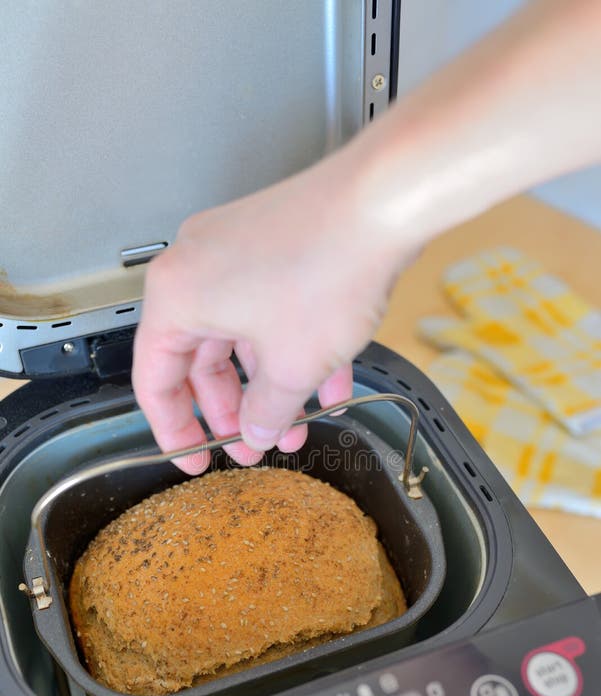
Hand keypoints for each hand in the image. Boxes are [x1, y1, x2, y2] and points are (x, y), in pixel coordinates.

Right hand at [132, 147, 410, 473]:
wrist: (383, 201)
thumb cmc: (328, 268)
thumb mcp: (291, 366)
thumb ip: (264, 413)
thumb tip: (253, 434)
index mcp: (176, 295)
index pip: (155, 378)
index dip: (173, 429)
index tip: (192, 458)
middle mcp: (195, 266)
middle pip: (199, 358)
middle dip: (232, 411)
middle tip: (251, 446)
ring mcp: (234, 250)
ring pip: (241, 337)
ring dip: (269, 386)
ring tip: (298, 426)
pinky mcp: (271, 244)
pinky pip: (270, 310)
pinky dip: (293, 349)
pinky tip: (329, 385)